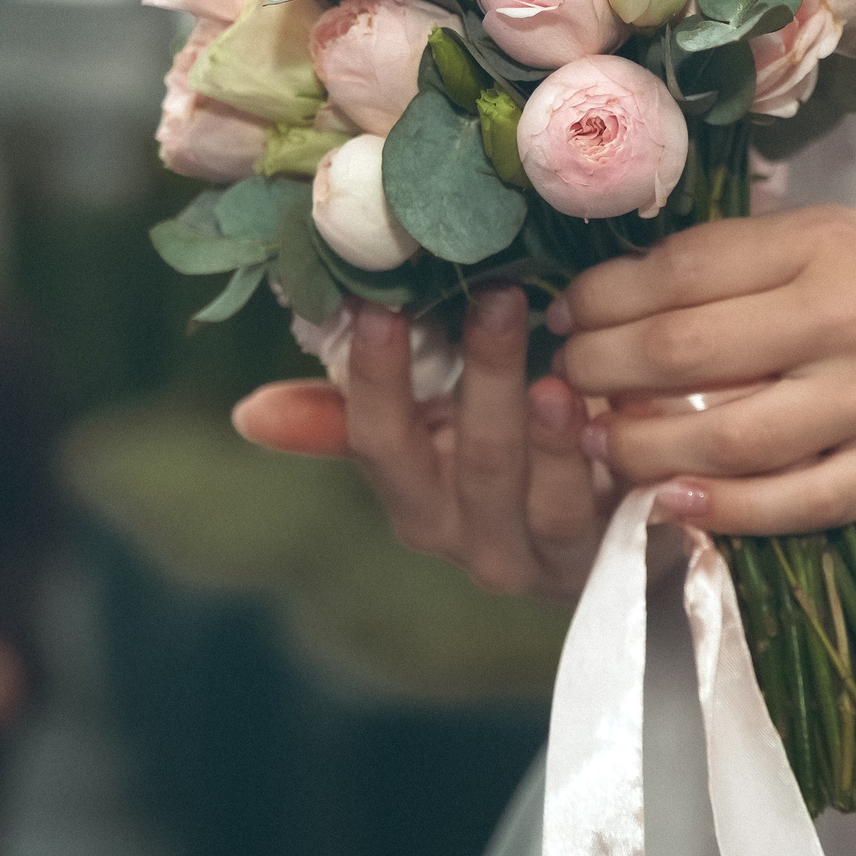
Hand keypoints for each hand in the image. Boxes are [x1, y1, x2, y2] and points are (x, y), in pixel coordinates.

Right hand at [231, 289, 610, 601]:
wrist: (608, 526)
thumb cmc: (504, 454)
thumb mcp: (428, 434)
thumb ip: (348, 418)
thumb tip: (247, 415)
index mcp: (415, 502)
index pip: (379, 443)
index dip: (375, 380)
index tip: (376, 306)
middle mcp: (468, 541)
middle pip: (472, 464)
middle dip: (483, 378)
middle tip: (497, 295)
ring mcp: (539, 558)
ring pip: (540, 498)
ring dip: (546, 434)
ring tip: (555, 374)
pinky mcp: (605, 561)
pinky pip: (602, 521)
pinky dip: (602, 468)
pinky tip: (607, 413)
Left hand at [554, 206, 855, 533]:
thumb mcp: (838, 236)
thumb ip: (744, 260)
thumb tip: (626, 287)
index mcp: (823, 246)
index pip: (684, 269)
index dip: (604, 296)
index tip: (563, 314)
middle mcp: (846, 319)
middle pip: (689, 351)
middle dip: (603, 370)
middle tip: (564, 381)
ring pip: (732, 434)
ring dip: (645, 446)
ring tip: (597, 444)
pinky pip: (801, 501)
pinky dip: (728, 510)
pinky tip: (671, 505)